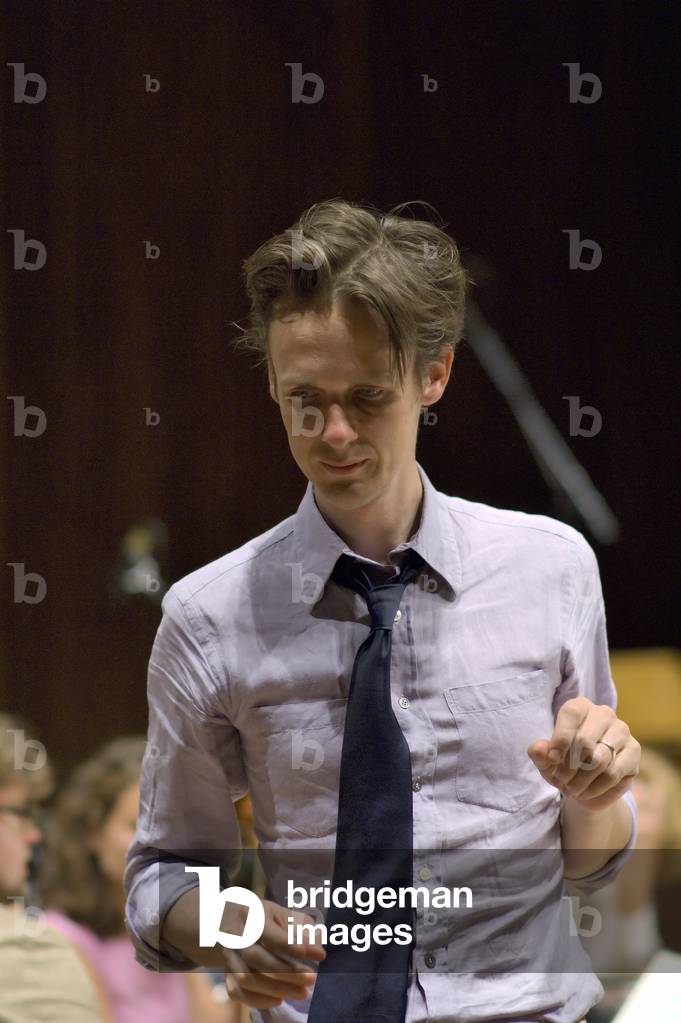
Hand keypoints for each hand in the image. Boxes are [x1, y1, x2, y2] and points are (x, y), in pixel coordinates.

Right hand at [222, 899, 325, 1009]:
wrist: (238, 922)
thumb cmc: (269, 918)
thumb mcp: (288, 916)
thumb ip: (305, 931)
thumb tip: (318, 953)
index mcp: (250, 913)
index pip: (264, 930)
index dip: (286, 943)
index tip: (307, 954)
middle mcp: (234, 935)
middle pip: (255, 957)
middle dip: (285, 971)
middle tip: (311, 979)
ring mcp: (228, 956)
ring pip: (245, 978)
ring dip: (276, 988)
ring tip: (302, 992)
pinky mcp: (227, 974)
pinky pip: (236, 992)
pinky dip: (258, 1000)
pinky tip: (279, 999)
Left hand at [527, 696, 640, 811]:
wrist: (586, 785)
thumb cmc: (562, 764)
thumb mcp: (546, 760)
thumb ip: (539, 752)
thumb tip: (538, 749)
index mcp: (580, 706)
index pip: (571, 714)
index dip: (560, 739)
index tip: (552, 760)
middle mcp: (603, 713)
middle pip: (585, 740)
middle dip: (569, 767)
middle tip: (560, 781)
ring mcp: (622, 730)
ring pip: (599, 759)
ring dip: (581, 780)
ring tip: (571, 789)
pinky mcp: (634, 750)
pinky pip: (613, 773)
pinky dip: (595, 787)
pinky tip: (586, 792)